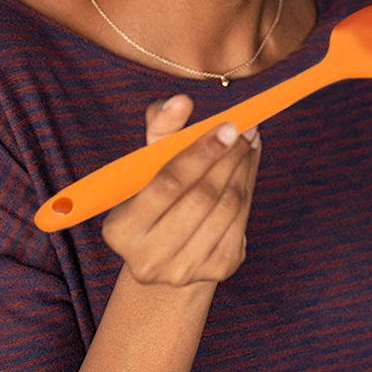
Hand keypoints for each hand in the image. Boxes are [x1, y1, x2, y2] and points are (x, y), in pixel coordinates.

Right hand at [101, 95, 259, 287]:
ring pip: (227, 207)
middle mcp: (149, 259)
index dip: (201, 152)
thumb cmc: (155, 196)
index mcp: (122, 230)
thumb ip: (160, 130)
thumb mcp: (147, 166)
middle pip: (202, 197)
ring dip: (243, 168)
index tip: (228, 125)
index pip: (168, 184)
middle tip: (247, 127)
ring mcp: (185, 270)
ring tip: (249, 141)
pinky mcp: (218, 270)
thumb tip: (180, 102)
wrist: (169, 253)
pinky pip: (242, 220)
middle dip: (229, 157)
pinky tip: (247, 166)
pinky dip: (248, 187)